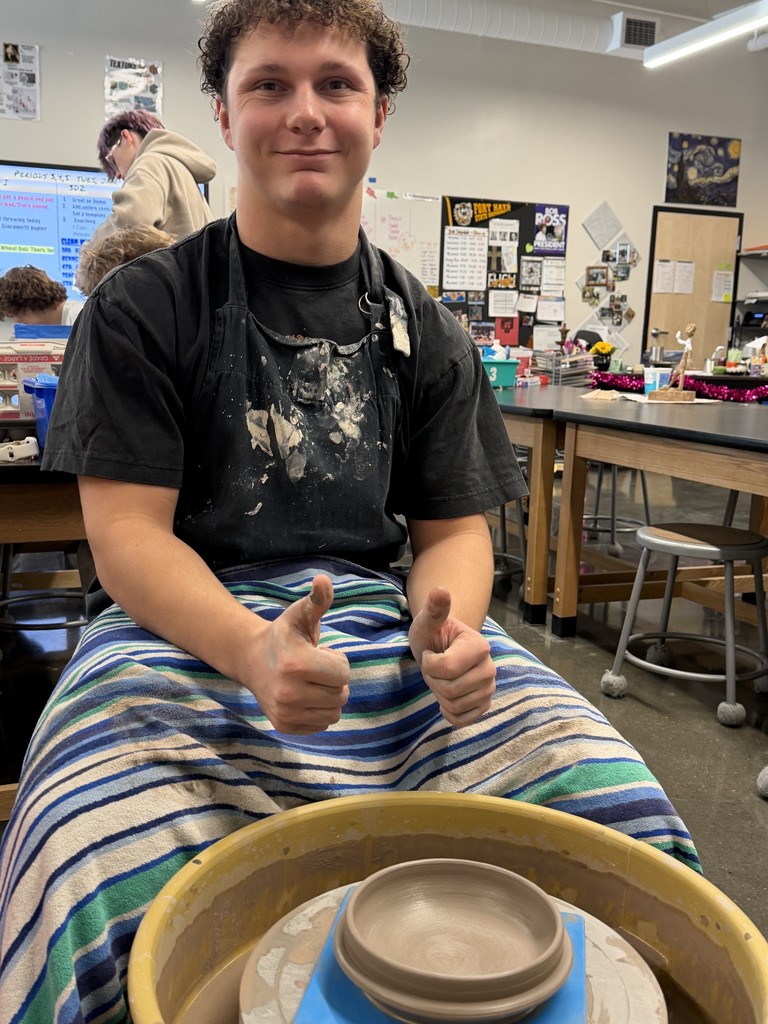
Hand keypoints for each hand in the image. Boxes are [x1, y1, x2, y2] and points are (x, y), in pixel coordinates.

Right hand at [249, 574, 349, 733]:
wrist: (251, 659)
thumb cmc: (284, 635)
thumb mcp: (300, 614)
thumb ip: (317, 600)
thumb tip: (323, 580)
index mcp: (296, 664)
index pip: (343, 674)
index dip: (336, 662)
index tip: (320, 654)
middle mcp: (288, 693)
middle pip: (341, 694)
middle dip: (334, 680)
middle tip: (315, 669)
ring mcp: (285, 713)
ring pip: (334, 712)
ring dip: (329, 697)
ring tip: (310, 682)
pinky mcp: (284, 726)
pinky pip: (322, 725)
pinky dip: (319, 712)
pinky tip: (304, 696)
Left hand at [408, 588, 495, 727]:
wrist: (442, 649)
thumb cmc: (434, 635)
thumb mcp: (428, 622)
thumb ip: (434, 609)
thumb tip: (440, 590)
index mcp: (480, 646)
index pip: (447, 669)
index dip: (429, 665)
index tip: (431, 653)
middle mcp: (490, 669)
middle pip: (450, 690)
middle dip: (433, 680)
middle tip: (434, 667)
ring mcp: (489, 689)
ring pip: (454, 705)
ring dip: (439, 694)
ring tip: (441, 677)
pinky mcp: (484, 705)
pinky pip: (461, 720)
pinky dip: (448, 711)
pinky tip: (446, 696)